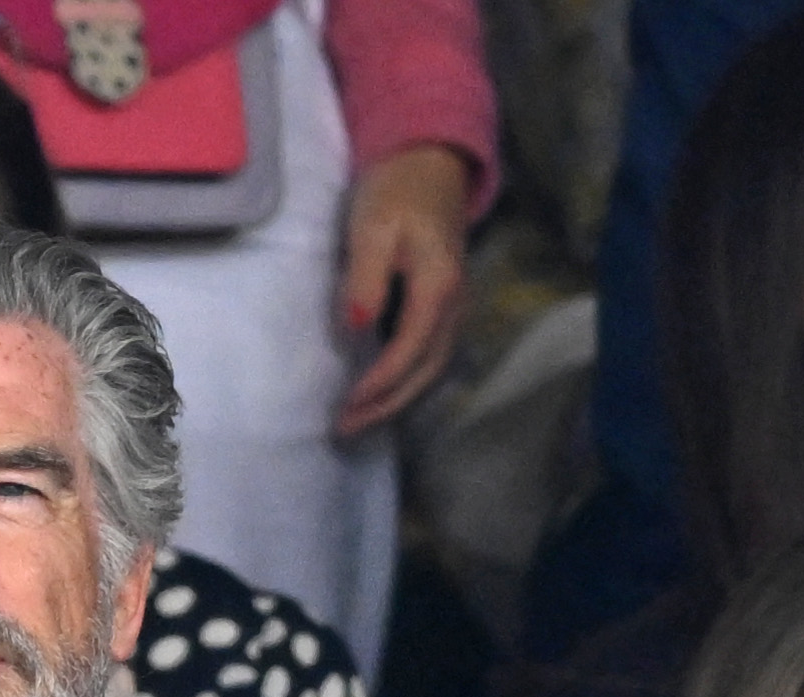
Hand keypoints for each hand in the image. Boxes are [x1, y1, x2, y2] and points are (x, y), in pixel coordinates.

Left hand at [335, 144, 472, 438]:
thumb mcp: (374, 227)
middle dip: (386, 405)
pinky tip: (379, 392)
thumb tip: (358, 326)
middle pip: (425, 371)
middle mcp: (455, 304)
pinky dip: (406, 381)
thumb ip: (366, 277)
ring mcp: (456, 306)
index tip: (347, 406)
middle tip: (347, 428)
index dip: (379, 385)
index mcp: (438, 286)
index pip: (409, 351)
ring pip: (431, 369)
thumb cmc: (397, 189)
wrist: (428, 161)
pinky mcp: (448, 306)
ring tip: (359, 419)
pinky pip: (430, 356)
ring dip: (396, 399)